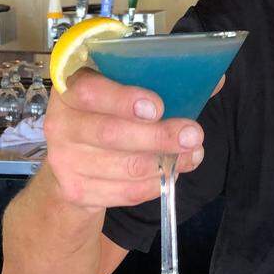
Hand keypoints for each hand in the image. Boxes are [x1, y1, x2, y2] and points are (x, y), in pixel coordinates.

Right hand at [42, 68, 216, 211]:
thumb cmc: (108, 115)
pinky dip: (154, 184)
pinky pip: (124, 192)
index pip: (91, 91)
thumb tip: (213, 81)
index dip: (124, 99)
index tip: (158, 107)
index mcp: (72, 86)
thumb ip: (163, 83)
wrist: (73, 161)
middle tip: (193, 134)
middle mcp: (60, 122)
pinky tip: (171, 172)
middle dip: (158, 136)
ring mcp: (64, 159)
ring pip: (123, 166)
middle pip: (111, 133)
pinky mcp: (76, 190)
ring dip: (165, 162)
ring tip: (193, 153)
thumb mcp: (126, 90)